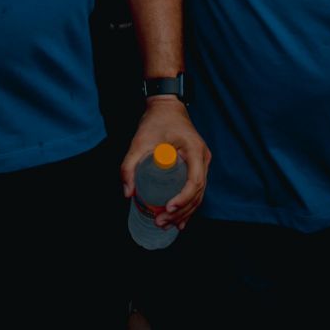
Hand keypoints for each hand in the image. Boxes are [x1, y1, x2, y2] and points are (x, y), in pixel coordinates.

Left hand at [120, 99, 210, 229]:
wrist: (166, 105)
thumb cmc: (155, 120)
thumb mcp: (139, 141)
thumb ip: (129, 165)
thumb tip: (128, 193)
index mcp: (194, 150)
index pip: (195, 181)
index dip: (183, 199)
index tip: (167, 208)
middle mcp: (202, 157)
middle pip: (198, 192)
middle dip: (181, 211)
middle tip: (161, 222)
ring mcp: (202, 161)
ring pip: (199, 193)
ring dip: (185, 211)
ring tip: (167, 224)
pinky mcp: (197, 164)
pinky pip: (196, 188)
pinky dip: (188, 204)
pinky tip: (179, 218)